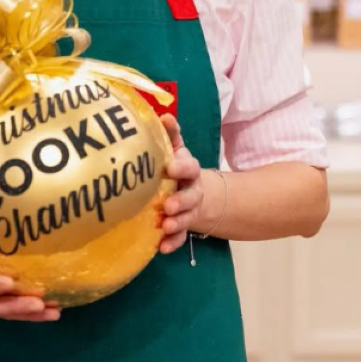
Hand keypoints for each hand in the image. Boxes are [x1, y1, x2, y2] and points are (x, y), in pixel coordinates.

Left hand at [158, 114, 204, 254]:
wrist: (198, 194)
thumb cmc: (177, 168)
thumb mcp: (176, 150)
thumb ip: (171, 134)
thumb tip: (163, 114)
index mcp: (188, 169)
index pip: (190, 166)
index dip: (182, 167)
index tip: (170, 167)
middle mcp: (192, 189)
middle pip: (191, 194)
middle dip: (180, 200)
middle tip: (167, 205)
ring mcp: (190, 209)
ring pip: (187, 216)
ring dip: (177, 222)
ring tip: (164, 226)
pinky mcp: (184, 227)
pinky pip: (181, 237)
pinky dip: (173, 242)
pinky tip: (161, 247)